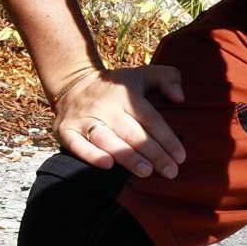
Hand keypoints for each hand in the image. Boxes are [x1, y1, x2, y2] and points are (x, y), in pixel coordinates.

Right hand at [51, 61, 185, 178]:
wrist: (72, 83)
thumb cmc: (115, 87)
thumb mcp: (141, 74)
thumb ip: (167, 78)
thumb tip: (180, 98)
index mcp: (125, 94)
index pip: (150, 118)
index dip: (166, 138)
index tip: (180, 157)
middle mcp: (105, 106)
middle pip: (131, 132)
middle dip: (153, 153)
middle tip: (170, 172)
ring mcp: (84, 118)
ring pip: (107, 139)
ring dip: (126, 156)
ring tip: (145, 171)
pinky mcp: (66, 130)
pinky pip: (77, 144)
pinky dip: (90, 154)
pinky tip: (107, 165)